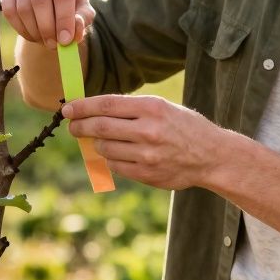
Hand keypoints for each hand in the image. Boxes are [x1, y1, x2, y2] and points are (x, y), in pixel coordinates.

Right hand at [0, 0, 95, 49]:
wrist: (51, 3)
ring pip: (23, 8)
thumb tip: (75, 26)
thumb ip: (83, 20)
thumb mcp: (83, 13)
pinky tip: (32, 35)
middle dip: (47, 27)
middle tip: (53, 45)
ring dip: (34, 30)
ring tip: (45, 41)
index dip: (64, 19)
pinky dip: (20, 28)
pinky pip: (9, 11)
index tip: (65, 40)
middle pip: (40, 0)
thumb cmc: (71, 7)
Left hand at [62, 95, 235, 190]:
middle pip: (100, 127)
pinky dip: (110, 159)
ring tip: (100, 140)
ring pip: (105, 149)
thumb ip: (131, 110)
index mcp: (152, 108)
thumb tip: (94, 112)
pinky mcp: (147, 174)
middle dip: (80, 126)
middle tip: (72, 126)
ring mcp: (147, 155)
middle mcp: (148, 130)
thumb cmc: (184, 127)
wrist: (211, 156)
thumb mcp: (162, 108)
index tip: (68, 109)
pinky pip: (115, 166)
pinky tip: (116, 154)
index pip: (106, 105)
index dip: (82, 107)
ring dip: (96, 144)